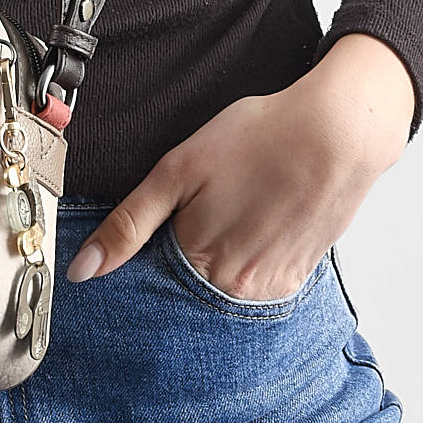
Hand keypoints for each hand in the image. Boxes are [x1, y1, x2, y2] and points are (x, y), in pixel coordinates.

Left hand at [64, 34, 416, 295]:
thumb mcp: (178, 171)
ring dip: (215, 262)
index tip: (158, 228)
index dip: (145, 257)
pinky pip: (257, 282)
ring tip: (233, 210)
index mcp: (198, 264)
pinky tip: (255, 221)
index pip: (149, 286)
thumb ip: (128, 224)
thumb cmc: (260, 139)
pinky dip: (248, 259)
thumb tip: (82, 271)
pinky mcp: (297, 277)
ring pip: (221, 288)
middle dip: (180, 260)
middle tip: (204, 208)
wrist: (339, 132)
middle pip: (186, 291)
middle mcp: (235, 289)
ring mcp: (270, 287)